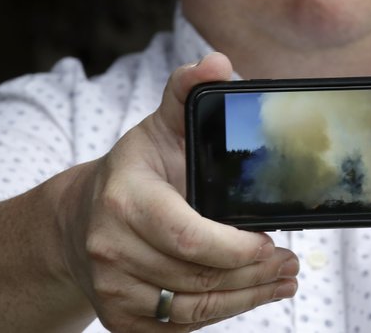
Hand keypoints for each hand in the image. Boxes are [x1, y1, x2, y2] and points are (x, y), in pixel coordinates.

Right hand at [59, 53, 298, 331]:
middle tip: (291, 263)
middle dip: (254, 274)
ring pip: (194, 307)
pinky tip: (252, 297)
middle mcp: (111, 250)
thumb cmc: (134, 172)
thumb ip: (187, 92)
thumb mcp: (159, 126)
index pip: (188, 236)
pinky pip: (180, 326)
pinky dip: (222, 314)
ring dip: (248, 298)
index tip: (273, 242)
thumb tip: (218, 63)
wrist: (79, 223)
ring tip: (283, 281)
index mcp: (124, 200)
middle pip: (198, 277)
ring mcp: (113, 290)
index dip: (236, 248)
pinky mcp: (121, 320)